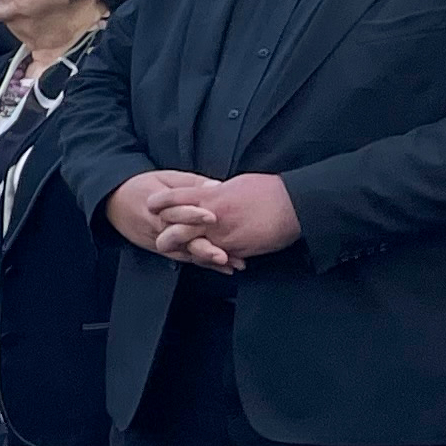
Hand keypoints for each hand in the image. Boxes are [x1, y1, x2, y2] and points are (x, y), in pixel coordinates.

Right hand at [108, 170, 233, 269]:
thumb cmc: (142, 187)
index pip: (174, 211)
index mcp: (156, 205)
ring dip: (207, 260)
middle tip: (222, 255)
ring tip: (230, 263)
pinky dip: (204, 263)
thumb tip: (216, 186)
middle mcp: (157, 227)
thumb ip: (191, 184)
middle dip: (202, 249)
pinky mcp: (161, 250)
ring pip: (184, 253)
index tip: (212, 216)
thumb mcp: (166, 178)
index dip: (192, 215)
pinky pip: (184, 258)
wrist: (114, 202)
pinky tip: (223, 267)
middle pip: (180, 240)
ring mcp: (159, 241)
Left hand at [172, 170, 301, 265]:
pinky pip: (215, 258)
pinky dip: (211, 260)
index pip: (173, 198)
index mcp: (209, 195)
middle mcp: (210, 216)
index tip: (151, 205)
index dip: (159, 202)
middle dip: (165, 236)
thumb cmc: (268, 190)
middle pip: (174, 229)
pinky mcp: (234, 249)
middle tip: (160, 239)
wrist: (295, 205)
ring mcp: (221, 235)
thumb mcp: (235, 184)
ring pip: (192, 247)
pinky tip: (211, 260)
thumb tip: (208, 192)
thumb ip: (215, 192)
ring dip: (186, 251)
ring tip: (182, 254)